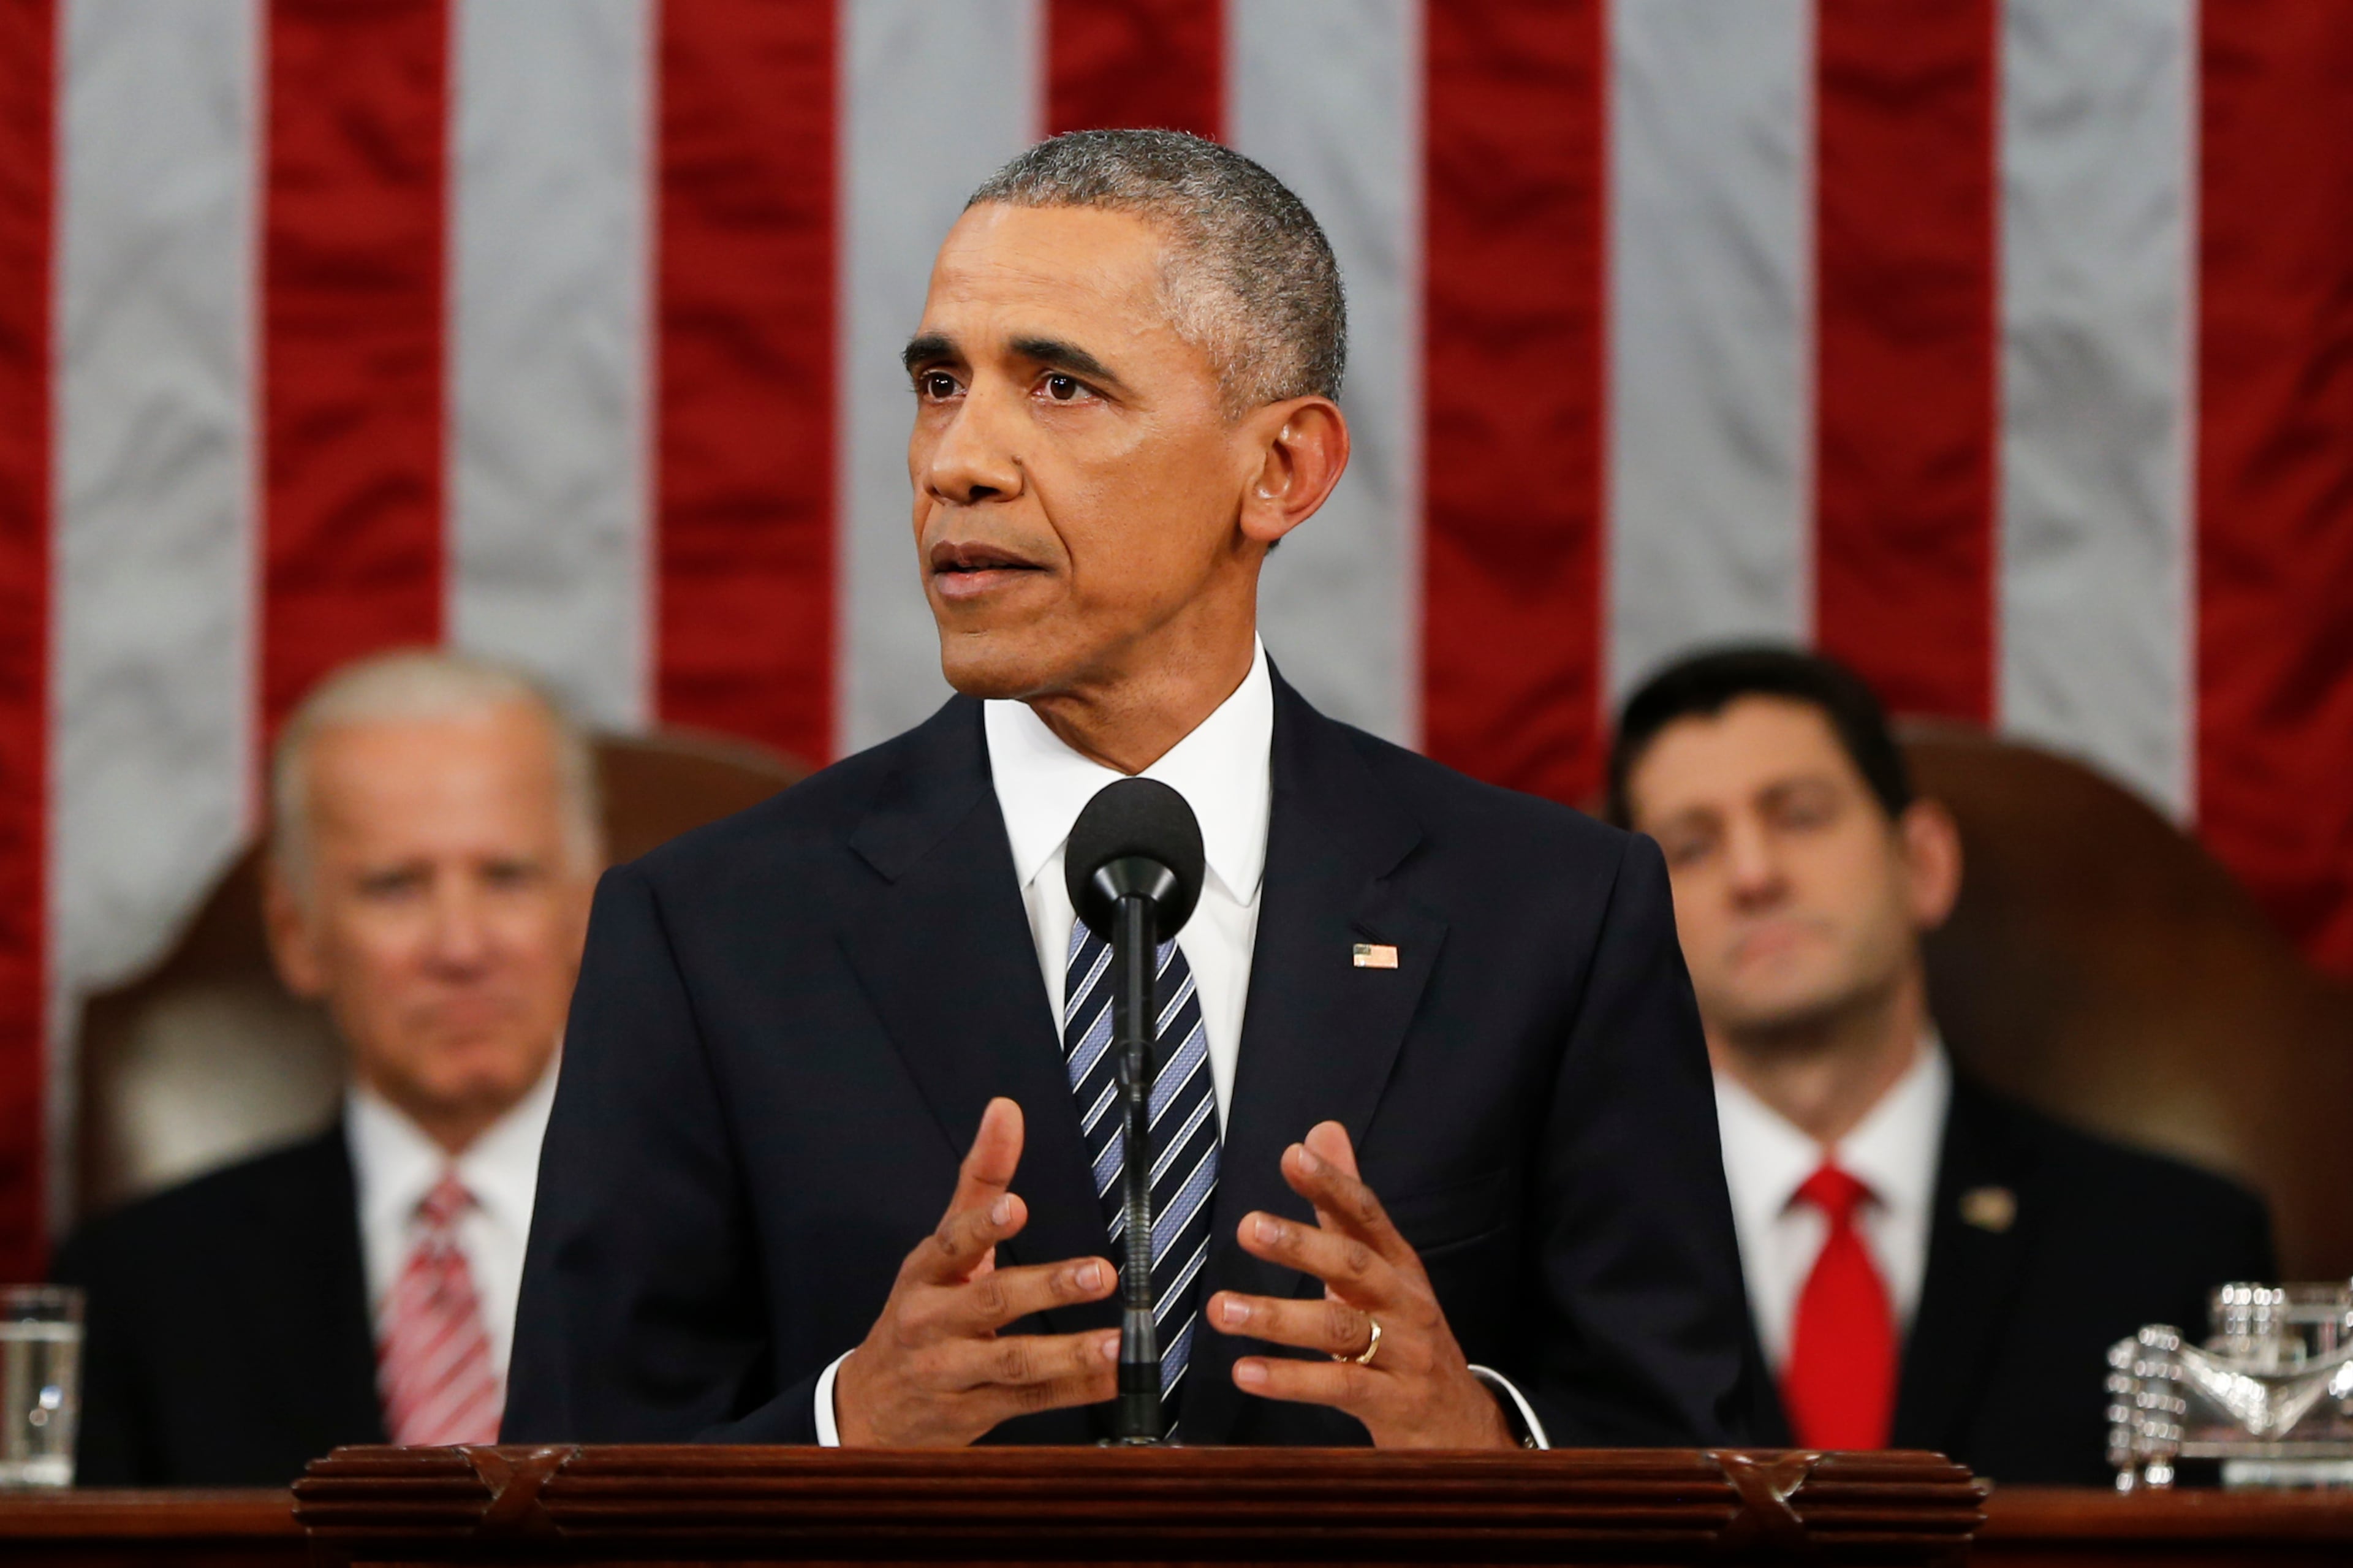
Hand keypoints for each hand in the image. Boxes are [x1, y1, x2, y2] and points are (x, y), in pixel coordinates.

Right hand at [833, 1098, 1120, 1445]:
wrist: (870, 1405)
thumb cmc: (919, 1311)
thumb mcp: (942, 1247)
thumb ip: (980, 1180)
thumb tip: (1005, 1109)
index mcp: (925, 1274)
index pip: (951, 1244)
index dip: (982, 1227)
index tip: (1015, 1208)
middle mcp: (932, 1322)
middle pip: (990, 1302)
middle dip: (1047, 1288)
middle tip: (1099, 1273)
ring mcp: (950, 1372)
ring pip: (1012, 1361)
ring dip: (1067, 1352)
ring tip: (1114, 1341)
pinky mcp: (973, 1412)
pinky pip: (1029, 1401)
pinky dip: (1074, 1390)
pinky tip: (1110, 1375)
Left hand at [1207, 1121, 1514, 1448]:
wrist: (1460, 1423)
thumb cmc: (1406, 1335)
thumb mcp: (1381, 1267)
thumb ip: (1345, 1204)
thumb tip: (1322, 1131)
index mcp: (1398, 1264)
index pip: (1367, 1214)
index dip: (1333, 1184)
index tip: (1293, 1156)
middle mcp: (1404, 1302)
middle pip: (1355, 1266)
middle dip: (1302, 1245)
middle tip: (1248, 1227)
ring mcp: (1402, 1354)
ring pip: (1339, 1330)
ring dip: (1278, 1318)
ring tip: (1222, 1309)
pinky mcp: (1392, 1403)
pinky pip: (1339, 1388)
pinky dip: (1290, 1380)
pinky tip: (1245, 1372)